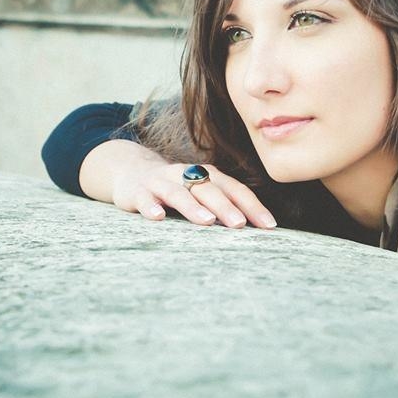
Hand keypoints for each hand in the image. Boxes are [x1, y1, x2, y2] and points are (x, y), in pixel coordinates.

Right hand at [112, 162, 276, 229]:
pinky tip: (158, 217)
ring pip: (178, 193)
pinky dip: (151, 207)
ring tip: (207, 222)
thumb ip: (221, 205)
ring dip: (193, 207)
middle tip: (240, 225)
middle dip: (225, 207)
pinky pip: (144, 199)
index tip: (268, 225)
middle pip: (208, 189)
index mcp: (205, 175)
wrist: (128, 169)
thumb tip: (254, 228)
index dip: (251, 205)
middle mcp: (184, 175)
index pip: (233, 188)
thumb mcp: (198, 191)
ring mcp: (160, 182)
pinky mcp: (136, 191)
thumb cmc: (173, 187)